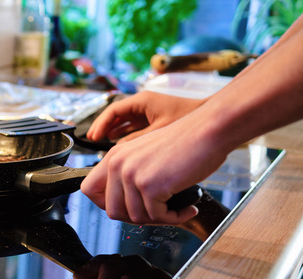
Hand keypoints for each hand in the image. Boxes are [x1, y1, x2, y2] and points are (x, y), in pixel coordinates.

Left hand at [80, 115, 228, 223]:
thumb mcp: (145, 155)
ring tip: (175, 209)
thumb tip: (123, 204)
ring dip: (159, 219)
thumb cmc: (186, 143)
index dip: (105, 205)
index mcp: (114, 156)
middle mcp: (118, 164)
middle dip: (136, 218)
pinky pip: (157, 216)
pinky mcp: (150, 185)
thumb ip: (129, 174)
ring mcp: (132, 175)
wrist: (208, 131)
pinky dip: (174, 218)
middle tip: (157, 213)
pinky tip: (186, 209)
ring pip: (135, 217)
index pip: (89, 190)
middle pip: (111, 211)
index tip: (126, 207)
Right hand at [86, 91, 203, 142]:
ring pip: (124, 121)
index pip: (114, 110)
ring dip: (114, 131)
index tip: (94, 136)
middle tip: (93, 140)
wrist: (212, 118)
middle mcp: (143, 104)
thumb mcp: (159, 131)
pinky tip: (120, 144)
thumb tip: (119, 149)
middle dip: (104, 127)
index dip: (101, 124)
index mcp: (143, 101)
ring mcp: (149, 111)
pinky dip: (125, 134)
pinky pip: (133, 126)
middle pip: (117, 115)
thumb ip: (137, 140)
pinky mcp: (154, 119)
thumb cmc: (189, 119)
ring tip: (102, 143)